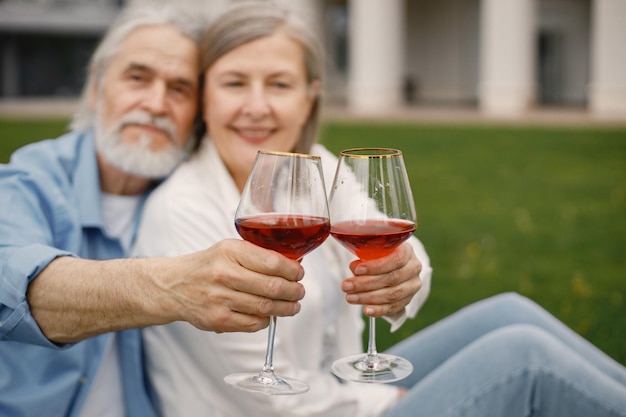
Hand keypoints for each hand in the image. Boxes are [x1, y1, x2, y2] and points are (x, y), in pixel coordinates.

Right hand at [150, 239, 305, 332]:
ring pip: (266, 308)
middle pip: (272, 287)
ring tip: (293, 306)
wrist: (173, 286)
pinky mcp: (218, 320)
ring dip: (286, 308)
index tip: (299, 273)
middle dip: (294, 291)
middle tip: (300, 291)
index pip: (272, 262)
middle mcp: (224, 274)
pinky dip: (266, 320)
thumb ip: (258, 255)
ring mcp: (220, 299)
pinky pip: (253, 324)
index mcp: (230, 252)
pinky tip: (270, 315)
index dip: (292, 270)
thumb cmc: (208, 266)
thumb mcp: (229, 249)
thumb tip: (293, 264)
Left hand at [340, 242, 421, 316]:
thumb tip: (354, 267)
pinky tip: (366, 310)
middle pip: (392, 279)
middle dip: (365, 283)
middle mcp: (413, 269)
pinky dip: (378, 310)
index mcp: (407, 252)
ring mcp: (412, 286)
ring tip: (350, 297)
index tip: (357, 270)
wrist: (395, 266)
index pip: (396, 259)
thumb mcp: (375, 251)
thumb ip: (366, 257)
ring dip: (368, 297)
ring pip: (392, 294)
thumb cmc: (382, 256)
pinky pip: (393, 308)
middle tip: (346, 286)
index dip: (376, 266)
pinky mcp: (407, 300)